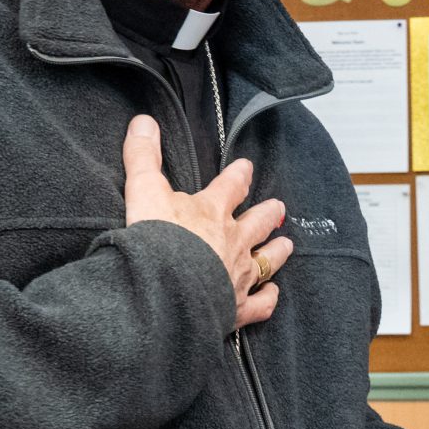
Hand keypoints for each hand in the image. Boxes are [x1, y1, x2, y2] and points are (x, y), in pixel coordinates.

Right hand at [121, 115, 289, 328]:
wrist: (166, 289)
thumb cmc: (156, 239)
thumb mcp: (144, 190)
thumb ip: (142, 156)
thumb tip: (143, 121)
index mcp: (212, 211)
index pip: (231, 187)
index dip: (239, 175)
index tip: (247, 168)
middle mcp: (232, 241)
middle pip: (257, 222)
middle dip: (268, 213)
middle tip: (278, 206)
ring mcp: (238, 275)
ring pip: (266, 260)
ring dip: (277, 251)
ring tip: (286, 244)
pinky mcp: (237, 307)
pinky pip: (260, 303)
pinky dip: (268, 298)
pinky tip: (273, 294)